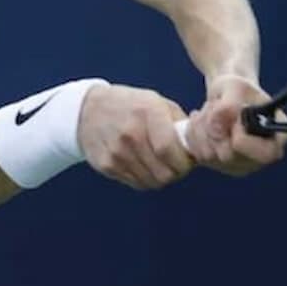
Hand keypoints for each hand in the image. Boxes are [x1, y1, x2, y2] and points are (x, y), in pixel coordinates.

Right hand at [77, 84, 193, 189]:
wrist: (88, 110)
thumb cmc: (130, 105)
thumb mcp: (156, 102)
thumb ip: (178, 123)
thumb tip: (198, 145)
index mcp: (147, 113)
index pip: (169, 150)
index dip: (184, 163)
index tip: (188, 161)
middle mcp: (131, 134)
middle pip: (163, 173)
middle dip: (176, 173)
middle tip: (177, 165)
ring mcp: (116, 152)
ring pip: (152, 182)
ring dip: (161, 177)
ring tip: (160, 163)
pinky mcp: (106, 165)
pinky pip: (136, 183)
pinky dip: (145, 178)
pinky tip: (144, 164)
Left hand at [182, 75, 286, 175]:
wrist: (228, 95)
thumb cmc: (240, 90)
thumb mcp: (236, 86)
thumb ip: (229, 103)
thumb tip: (218, 123)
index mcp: (276, 139)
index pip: (265, 154)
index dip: (243, 138)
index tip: (235, 119)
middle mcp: (259, 158)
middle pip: (229, 156)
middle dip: (216, 127)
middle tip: (216, 107)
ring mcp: (238, 164)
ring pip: (209, 155)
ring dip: (203, 127)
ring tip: (210, 110)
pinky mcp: (217, 165)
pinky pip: (197, 154)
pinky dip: (194, 133)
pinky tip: (202, 120)